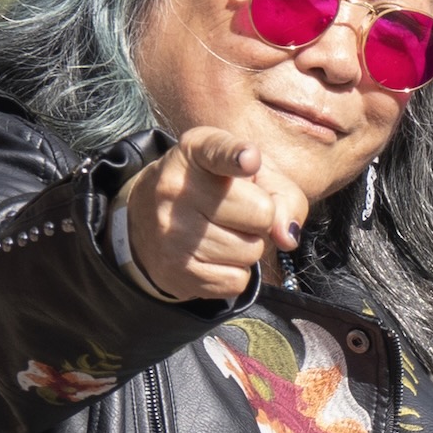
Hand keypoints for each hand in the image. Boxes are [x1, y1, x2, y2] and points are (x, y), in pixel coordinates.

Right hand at [115, 123, 306, 305]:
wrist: (146, 222)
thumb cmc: (213, 192)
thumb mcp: (249, 175)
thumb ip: (281, 195)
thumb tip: (286, 237)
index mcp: (194, 152)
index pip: (217, 151)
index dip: (236, 156)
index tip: (249, 159)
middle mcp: (177, 189)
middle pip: (261, 214)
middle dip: (260, 218)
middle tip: (235, 213)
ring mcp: (173, 233)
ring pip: (251, 251)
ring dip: (247, 247)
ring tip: (220, 233)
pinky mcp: (177, 271)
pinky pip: (237, 280)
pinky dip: (234, 272)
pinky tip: (212, 256)